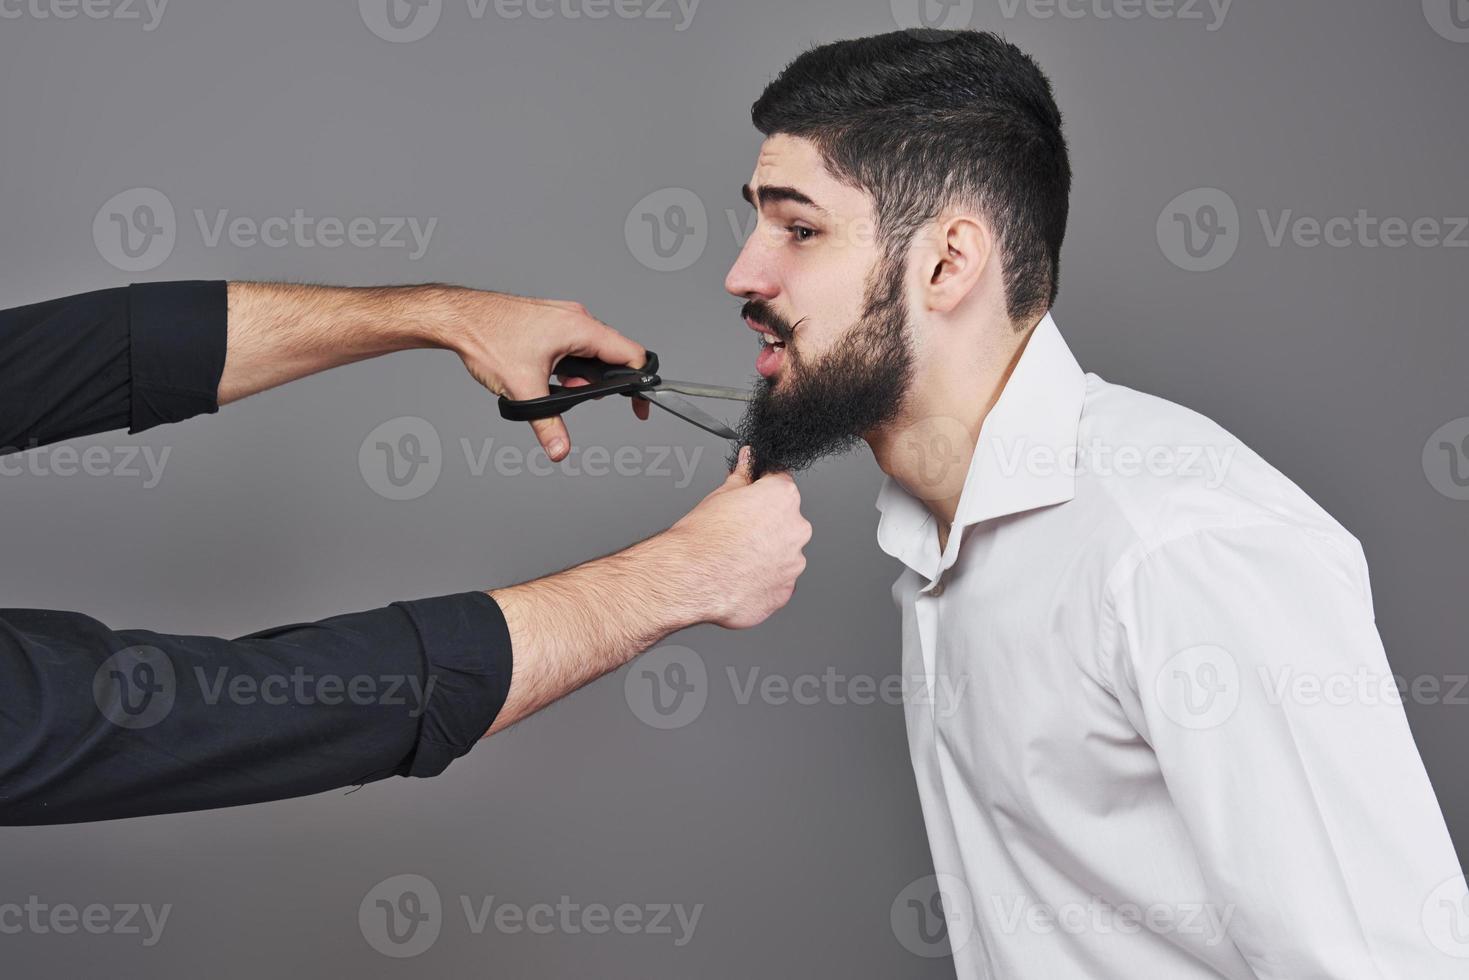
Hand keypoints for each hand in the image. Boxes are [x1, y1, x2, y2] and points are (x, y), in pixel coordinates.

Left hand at [441, 288, 645, 459]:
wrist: (459, 317)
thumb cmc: (488, 338)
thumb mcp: (523, 389)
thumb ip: (547, 424)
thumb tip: (560, 450)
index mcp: (580, 328)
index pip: (631, 354)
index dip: (639, 383)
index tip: (637, 406)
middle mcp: (577, 318)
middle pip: (612, 355)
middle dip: (600, 384)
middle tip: (575, 397)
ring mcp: (564, 317)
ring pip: (590, 352)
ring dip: (580, 376)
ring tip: (554, 385)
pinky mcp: (551, 321)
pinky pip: (574, 345)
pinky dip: (567, 365)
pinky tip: (546, 374)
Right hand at [659, 446, 811, 628]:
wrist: (690, 578)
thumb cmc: (702, 538)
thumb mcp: (720, 495)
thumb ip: (742, 476)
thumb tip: (748, 460)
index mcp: (783, 498)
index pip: (781, 482)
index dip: (763, 490)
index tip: (752, 498)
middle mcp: (796, 529)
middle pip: (786, 521)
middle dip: (766, 525)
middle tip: (738, 532)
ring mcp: (793, 564)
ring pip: (783, 554)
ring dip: (765, 555)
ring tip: (736, 558)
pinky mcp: (784, 592)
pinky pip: (777, 582)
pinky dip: (762, 580)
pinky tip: (739, 577)